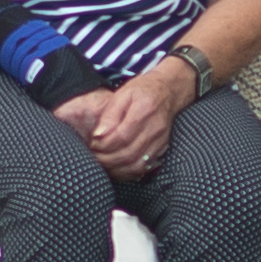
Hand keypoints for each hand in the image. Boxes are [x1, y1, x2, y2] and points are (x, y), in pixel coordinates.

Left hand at [56, 63, 190, 177]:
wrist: (168, 91)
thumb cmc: (142, 90)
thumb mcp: (122, 94)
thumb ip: (109, 114)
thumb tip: (98, 135)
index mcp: (144, 111)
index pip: (121, 137)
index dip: (104, 145)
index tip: (92, 144)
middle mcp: (155, 128)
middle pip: (129, 154)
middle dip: (107, 159)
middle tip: (93, 156)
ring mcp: (160, 141)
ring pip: (137, 164)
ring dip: (116, 168)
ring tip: (102, 163)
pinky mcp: (162, 149)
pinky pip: (144, 167)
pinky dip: (128, 171)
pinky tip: (116, 167)